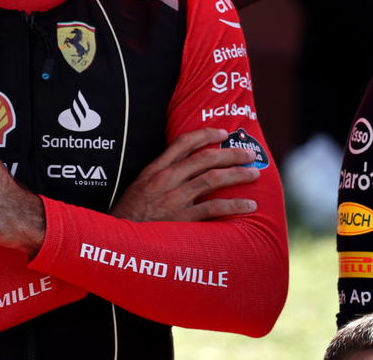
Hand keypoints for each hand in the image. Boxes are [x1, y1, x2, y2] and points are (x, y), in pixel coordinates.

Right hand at [110, 127, 259, 222]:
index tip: (221, 133)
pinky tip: (249, 205)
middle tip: (249, 154)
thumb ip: (158, 177)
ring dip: (237, 175)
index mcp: (154, 170)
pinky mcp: (182, 219)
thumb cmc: (128, 214)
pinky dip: (234, 205)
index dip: (204, 135)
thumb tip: (183, 171)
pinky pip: (214, 208)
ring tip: (254, 174)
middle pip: (203, 159)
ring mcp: (174, 198)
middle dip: (230, 154)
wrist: (119, 239)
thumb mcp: (138, 187)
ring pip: (212, 180)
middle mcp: (166, 180)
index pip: (181, 144)